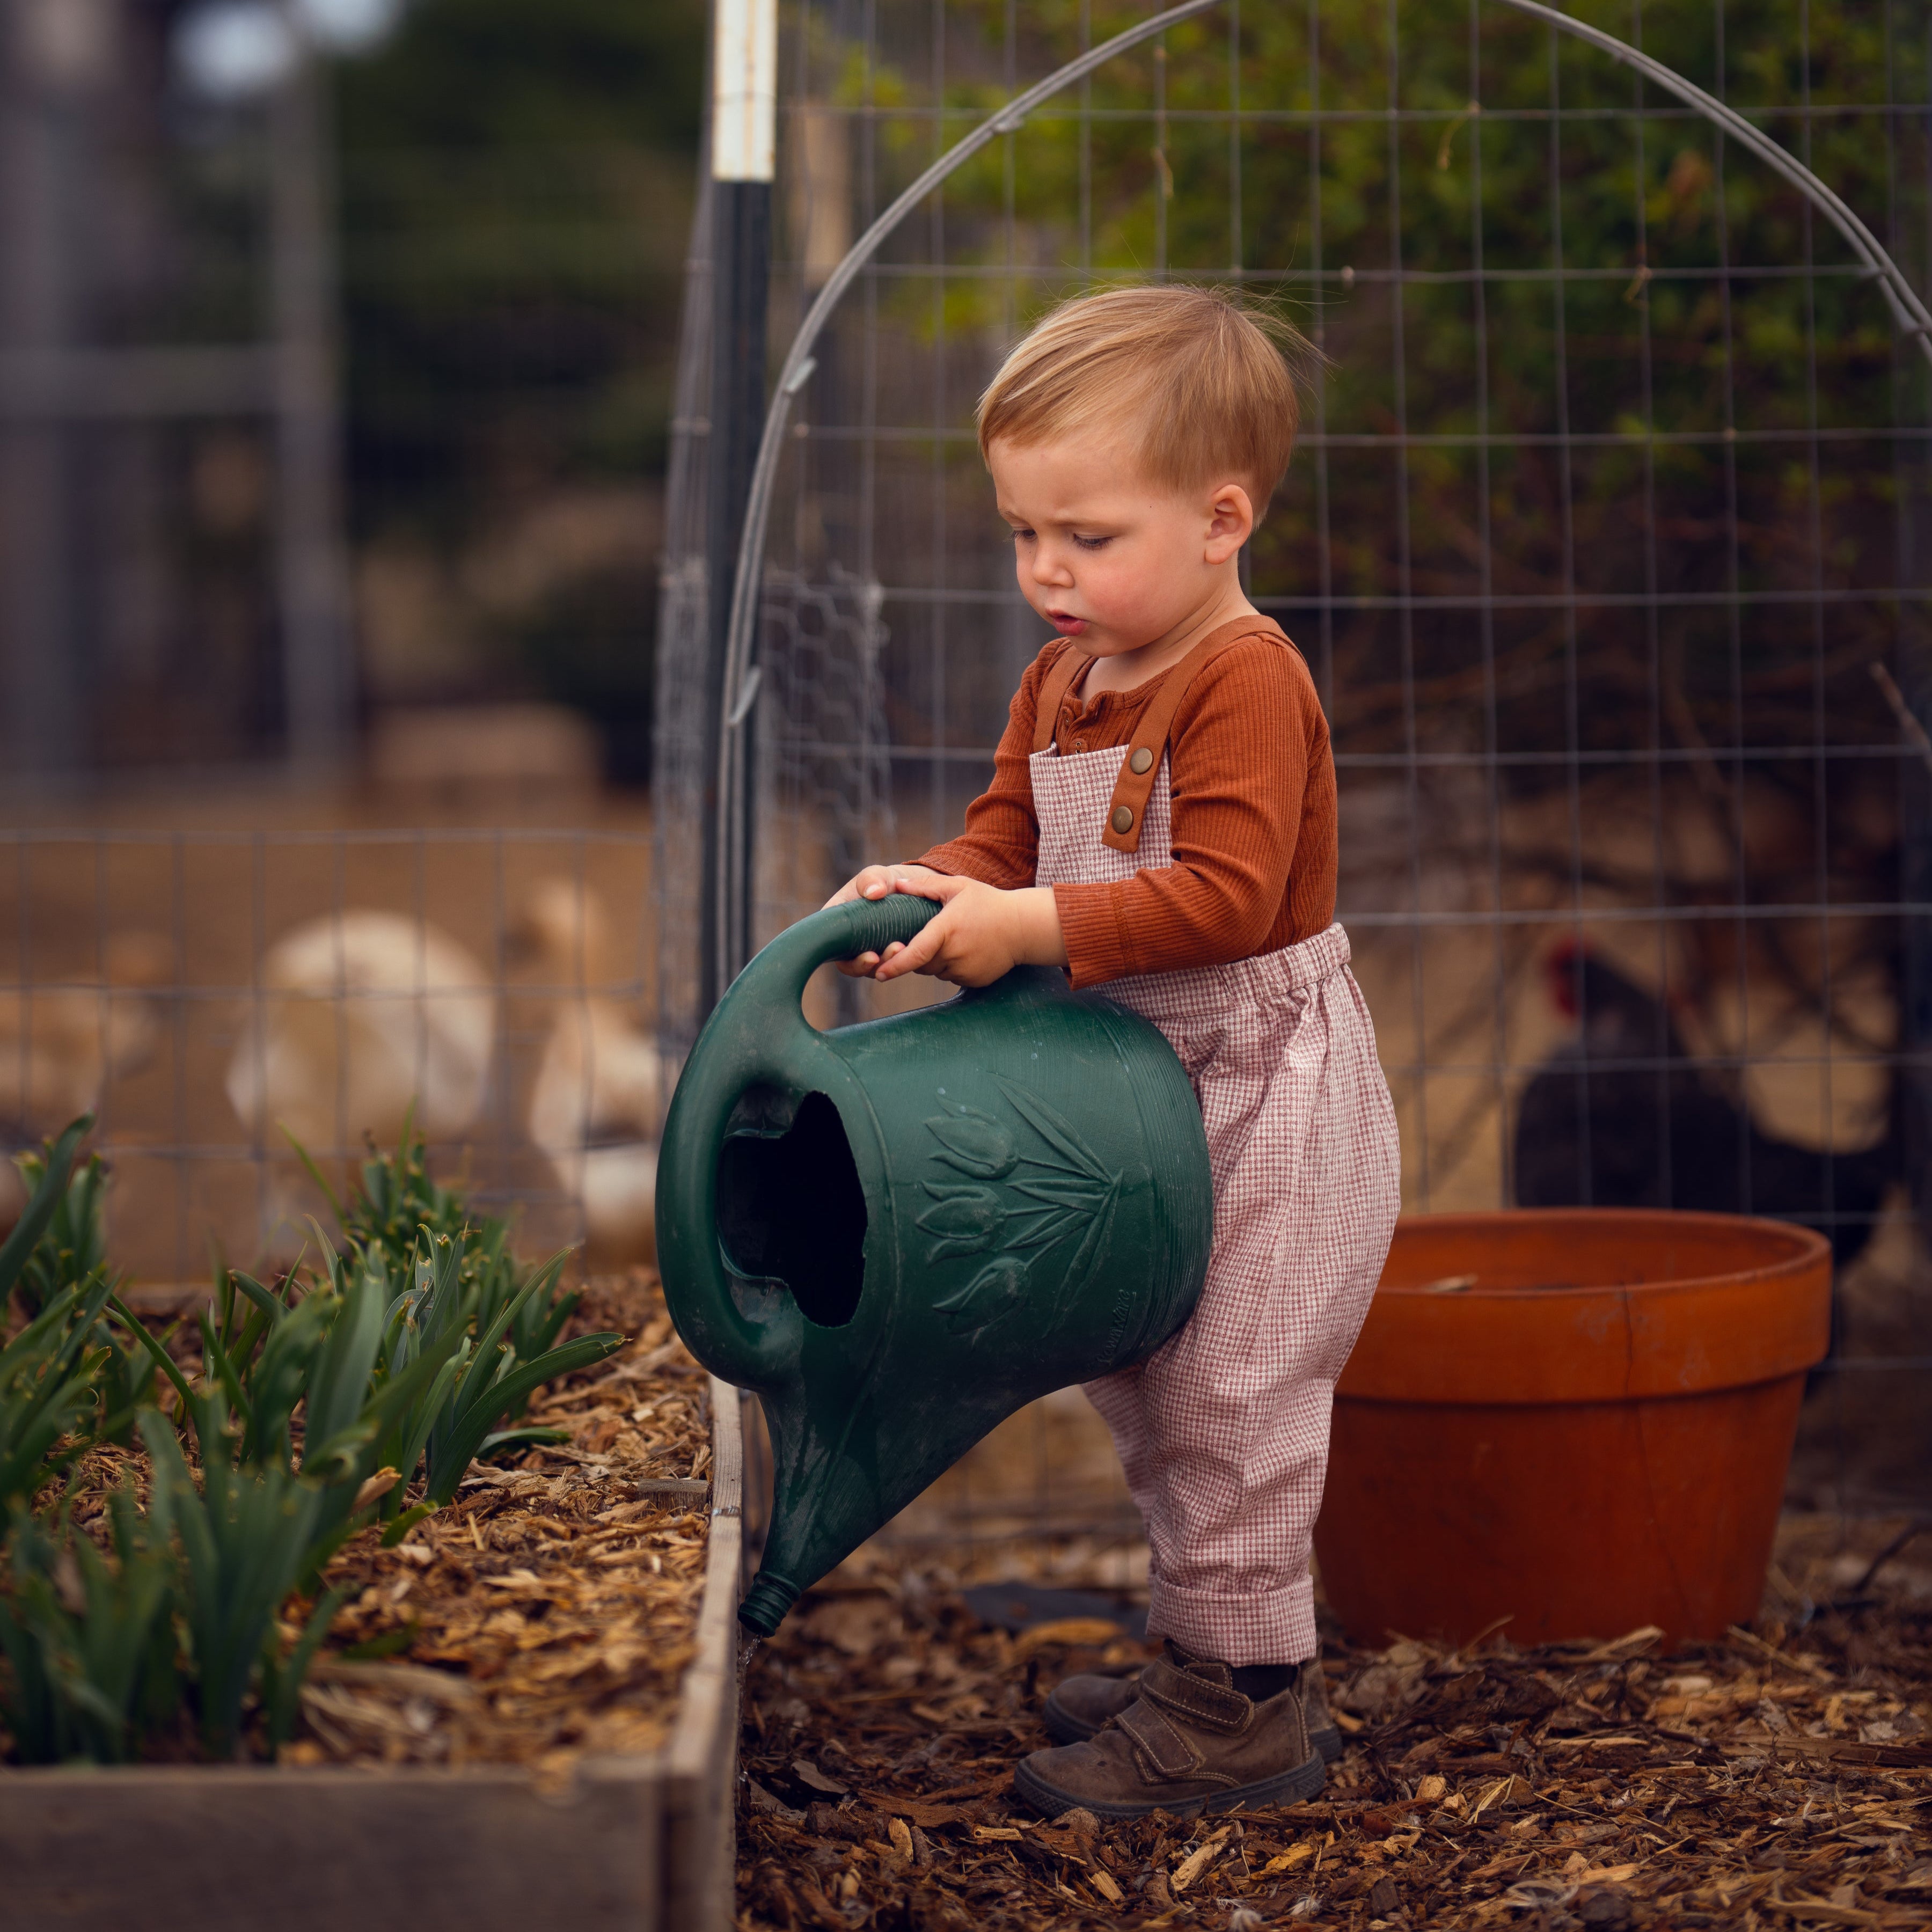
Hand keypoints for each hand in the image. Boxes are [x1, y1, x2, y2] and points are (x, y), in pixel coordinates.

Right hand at [822, 864, 947, 977]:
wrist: (908, 889)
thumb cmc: (884, 881)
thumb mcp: (876, 875)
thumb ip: (872, 879)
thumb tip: (874, 892)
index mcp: (836, 922)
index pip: (830, 946)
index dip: (845, 957)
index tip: (870, 956)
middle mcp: (847, 941)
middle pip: (849, 965)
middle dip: (867, 966)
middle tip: (888, 953)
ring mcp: (866, 951)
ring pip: (871, 969)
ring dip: (886, 964)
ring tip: (903, 948)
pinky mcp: (884, 958)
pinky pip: (888, 967)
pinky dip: (898, 964)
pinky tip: (911, 953)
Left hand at [871, 876, 1065, 988]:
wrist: (1024, 927)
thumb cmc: (989, 903)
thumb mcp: (958, 886)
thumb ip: (926, 885)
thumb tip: (897, 885)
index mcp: (947, 930)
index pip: (915, 954)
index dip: (895, 966)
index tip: (879, 974)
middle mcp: (955, 954)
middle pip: (922, 964)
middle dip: (918, 955)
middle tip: (932, 935)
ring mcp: (966, 970)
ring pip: (937, 971)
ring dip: (936, 960)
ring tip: (955, 938)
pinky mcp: (975, 981)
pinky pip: (953, 977)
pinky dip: (952, 966)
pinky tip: (967, 949)